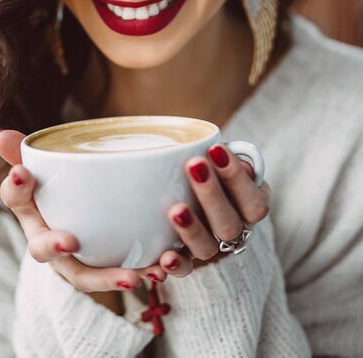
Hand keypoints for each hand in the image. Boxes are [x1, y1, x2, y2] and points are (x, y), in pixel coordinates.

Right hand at [0, 130, 193, 290]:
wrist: (82, 226)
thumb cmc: (59, 193)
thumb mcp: (45, 170)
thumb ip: (29, 152)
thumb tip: (2, 134)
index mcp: (32, 211)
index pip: (15, 198)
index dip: (15, 187)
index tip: (23, 172)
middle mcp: (48, 241)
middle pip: (42, 249)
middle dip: (53, 245)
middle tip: (69, 241)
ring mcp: (73, 262)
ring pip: (84, 275)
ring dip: (107, 277)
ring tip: (132, 275)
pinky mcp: (102, 271)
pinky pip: (115, 278)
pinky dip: (136, 274)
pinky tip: (158, 268)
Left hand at [164, 144, 269, 270]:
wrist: (193, 186)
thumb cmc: (212, 164)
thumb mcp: (223, 158)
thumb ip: (227, 156)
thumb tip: (229, 154)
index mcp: (252, 205)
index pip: (254, 201)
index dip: (236, 177)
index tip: (216, 148)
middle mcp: (236, 230)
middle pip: (229, 224)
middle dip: (211, 194)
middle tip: (194, 165)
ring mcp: (213, 246)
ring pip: (207, 248)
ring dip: (192, 230)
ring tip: (176, 209)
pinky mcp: (188, 257)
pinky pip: (185, 268)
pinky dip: (175, 265)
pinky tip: (164, 257)